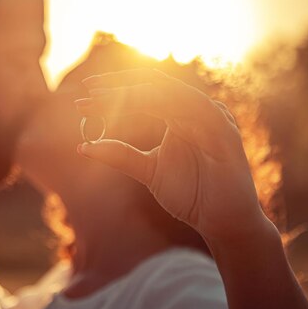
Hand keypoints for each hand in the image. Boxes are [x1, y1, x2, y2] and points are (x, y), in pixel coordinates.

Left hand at [75, 68, 271, 243]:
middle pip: (155, 85)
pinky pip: (193, 109)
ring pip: (170, 93)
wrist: (222, 223)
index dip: (114, 89)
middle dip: (119, 86)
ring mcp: (213, 118)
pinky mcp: (224, 131)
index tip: (83, 94)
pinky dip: (161, 105)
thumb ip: (120, 155)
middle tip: (88, 89)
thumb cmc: (191, 195)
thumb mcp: (148, 170)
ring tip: (102, 97)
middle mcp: (197, 111)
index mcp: (181, 116)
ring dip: (135, 93)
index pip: (146, 91)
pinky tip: (132, 106)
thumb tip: (83, 145)